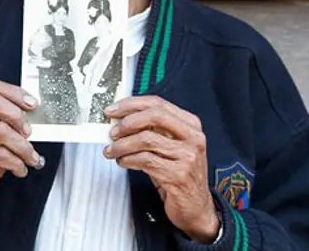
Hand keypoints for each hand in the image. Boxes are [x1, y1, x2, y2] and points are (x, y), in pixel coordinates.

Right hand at [0, 80, 42, 229]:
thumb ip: (7, 124)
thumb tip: (32, 115)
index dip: (14, 92)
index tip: (32, 103)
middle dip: (16, 114)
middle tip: (29, 130)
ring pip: (1, 131)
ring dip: (23, 147)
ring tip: (31, 157)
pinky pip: (0, 155)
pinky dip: (17, 163)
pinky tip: (20, 169)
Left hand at [103, 96, 219, 243]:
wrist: (196, 206)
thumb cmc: (179, 173)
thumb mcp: (170, 146)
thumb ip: (152, 130)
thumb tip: (121, 119)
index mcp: (190, 124)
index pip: (158, 103)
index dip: (131, 104)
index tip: (113, 109)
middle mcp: (192, 137)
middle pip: (154, 116)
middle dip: (127, 122)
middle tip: (112, 131)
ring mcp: (187, 156)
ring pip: (146, 139)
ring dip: (122, 145)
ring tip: (112, 151)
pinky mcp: (178, 175)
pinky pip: (145, 161)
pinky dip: (128, 160)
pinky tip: (123, 162)